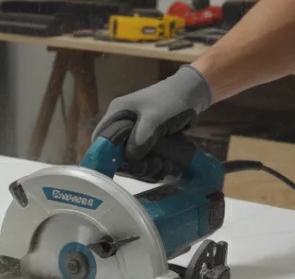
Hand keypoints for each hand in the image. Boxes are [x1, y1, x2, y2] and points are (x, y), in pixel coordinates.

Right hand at [93, 66, 212, 161]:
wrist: (194, 93)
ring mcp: (136, 133)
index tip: (122, 166)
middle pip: (118, 154)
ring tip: (163, 167)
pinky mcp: (149, 140)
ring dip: (147, 168)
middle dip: (133, 165)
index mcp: (118, 114)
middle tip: (150, 168)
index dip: (105, 155)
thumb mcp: (154, 119)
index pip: (101, 138)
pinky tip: (167, 166)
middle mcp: (123, 124)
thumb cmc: (171, 101)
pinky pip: (146, 158)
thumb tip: (130, 159)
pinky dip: (155, 165)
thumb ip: (139, 139)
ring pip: (133, 159)